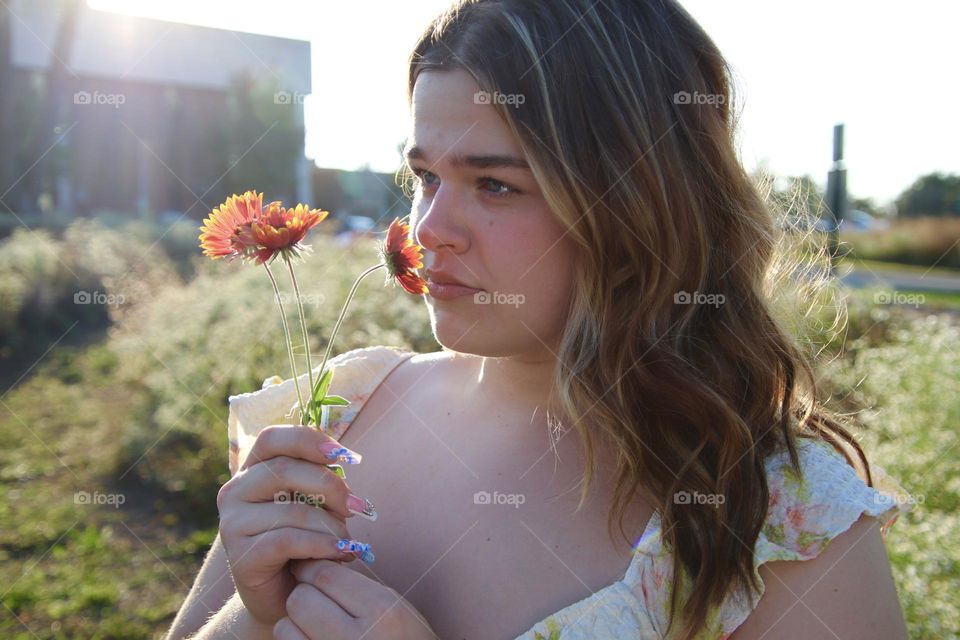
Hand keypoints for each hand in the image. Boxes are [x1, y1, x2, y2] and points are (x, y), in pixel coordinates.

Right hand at [217, 424, 373, 626]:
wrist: (286, 597)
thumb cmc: (305, 543)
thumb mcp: (314, 504)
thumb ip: (321, 480)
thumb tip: (346, 460)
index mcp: (253, 470)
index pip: (272, 438)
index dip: (307, 439)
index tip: (342, 454)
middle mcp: (235, 491)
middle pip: (284, 469)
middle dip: (329, 486)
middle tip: (355, 507)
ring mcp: (231, 524)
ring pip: (291, 510)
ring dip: (330, 525)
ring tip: (348, 540)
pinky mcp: (240, 556)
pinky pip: (288, 540)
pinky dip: (321, 545)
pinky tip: (340, 553)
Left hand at [273, 559, 436, 639]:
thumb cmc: (405, 636)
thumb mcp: (395, 606)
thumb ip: (358, 586)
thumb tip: (316, 564)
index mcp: (382, 610)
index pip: (326, 575)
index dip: (311, 566)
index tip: (308, 565)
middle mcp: (357, 637)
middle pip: (301, 599)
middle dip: (304, 592)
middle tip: (314, 596)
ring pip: (286, 626)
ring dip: (295, 620)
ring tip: (315, 622)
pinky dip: (295, 639)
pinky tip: (313, 637)